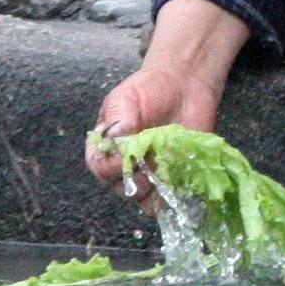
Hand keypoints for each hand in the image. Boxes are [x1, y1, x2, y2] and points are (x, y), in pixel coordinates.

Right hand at [87, 0, 248, 212]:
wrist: (184, 86)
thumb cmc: (150, 90)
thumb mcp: (127, 99)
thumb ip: (119, 120)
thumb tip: (114, 138)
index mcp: (106, 147)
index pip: (100, 168)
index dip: (112, 167)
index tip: (129, 155)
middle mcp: (124, 166)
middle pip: (124, 189)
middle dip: (140, 177)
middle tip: (156, 157)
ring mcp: (150, 175)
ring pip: (147, 199)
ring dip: (159, 187)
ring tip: (171, 165)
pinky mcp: (173, 179)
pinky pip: (170, 198)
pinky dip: (177, 193)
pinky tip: (184, 177)